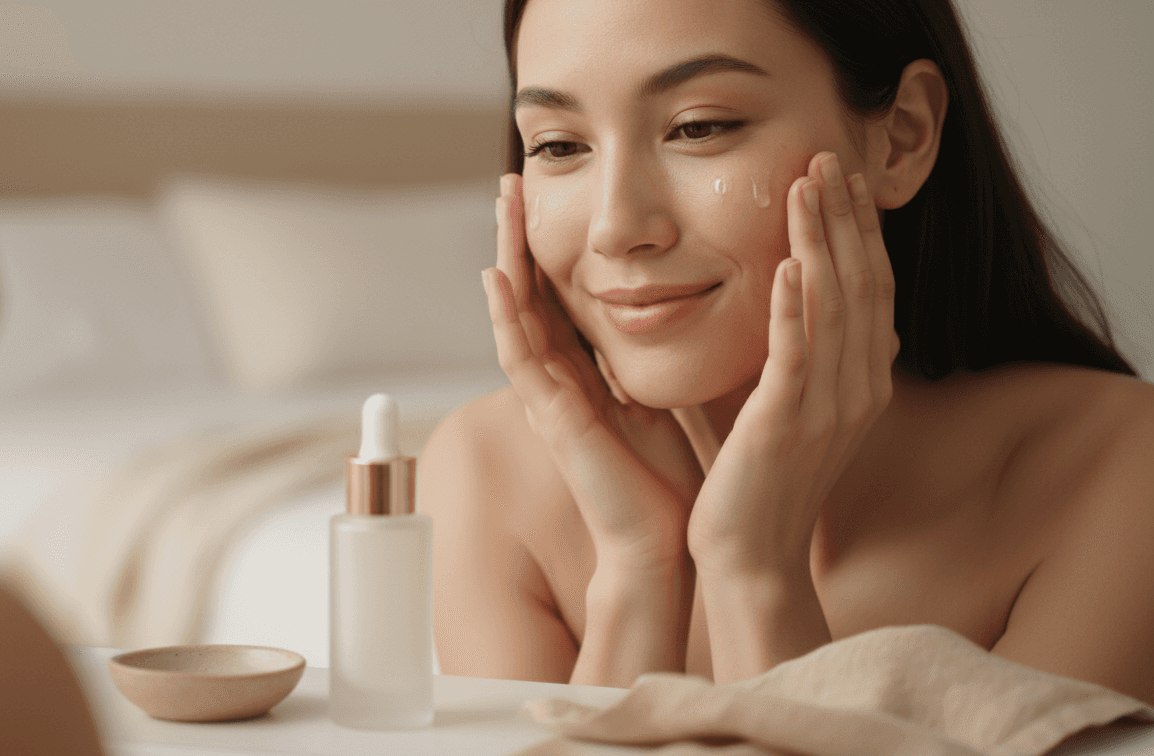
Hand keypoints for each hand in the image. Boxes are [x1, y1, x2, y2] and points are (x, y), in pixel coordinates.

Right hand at [482, 174, 702, 573]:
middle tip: (511, 181)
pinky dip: (506, 318)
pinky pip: (520, 360)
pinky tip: (496, 277)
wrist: (661, 541)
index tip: (548, 198)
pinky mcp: (552, 419)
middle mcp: (555, 380)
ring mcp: (547, 398)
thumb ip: (638, 363)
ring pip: (516, 314)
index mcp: (581, 373)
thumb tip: (658, 319)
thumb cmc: (662, 480)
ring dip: (506, 256)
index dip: (548, 249)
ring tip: (501, 204)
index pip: (556, 297)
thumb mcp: (653, 400)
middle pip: (528, 295)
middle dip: (519, 238)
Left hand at [685, 152, 897, 574]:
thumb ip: (793, 354)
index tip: (839, 176)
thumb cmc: (756, 478)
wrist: (749, 555)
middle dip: (846, 217)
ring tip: (808, 185)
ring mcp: (828, 408)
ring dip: (822, 242)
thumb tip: (789, 298)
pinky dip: (796, 309)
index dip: (857, 229)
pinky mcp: (787, 425)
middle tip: (828, 154)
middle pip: (863, 284)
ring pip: (836, 307)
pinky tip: (790, 265)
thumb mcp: (786, 404)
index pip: (869, 288)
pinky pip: (798, 357)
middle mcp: (858, 389)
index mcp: (860, 381)